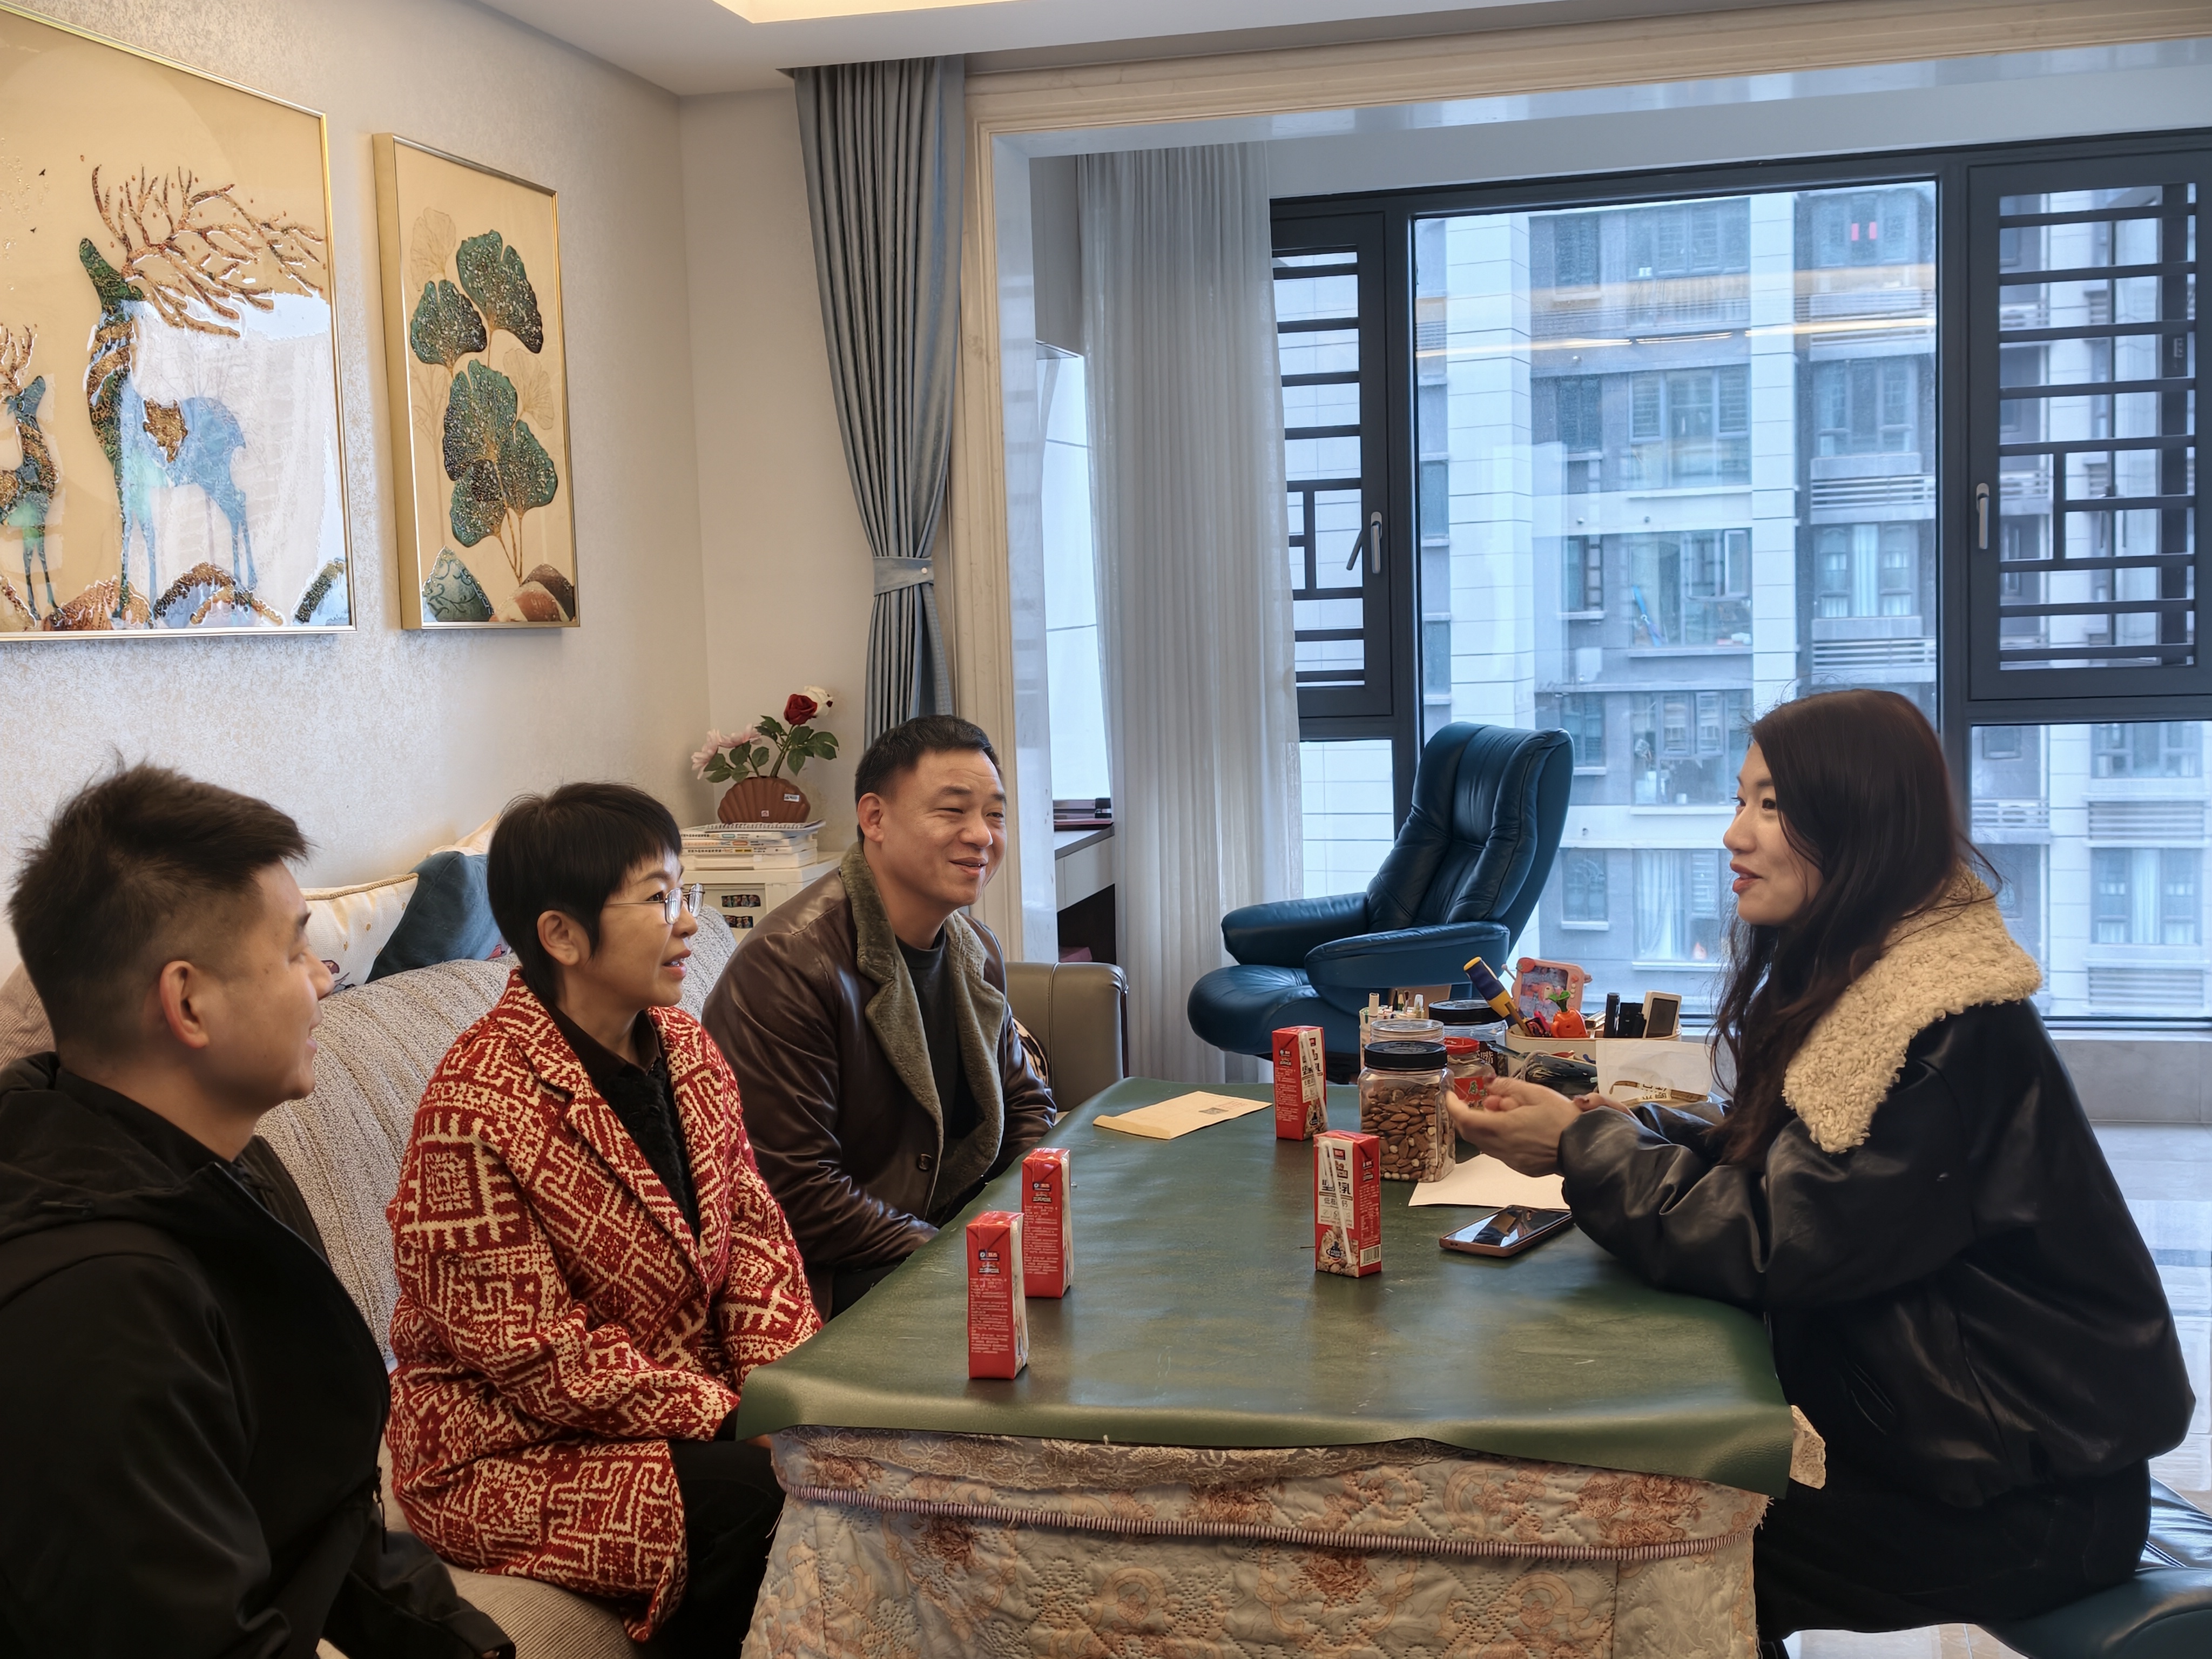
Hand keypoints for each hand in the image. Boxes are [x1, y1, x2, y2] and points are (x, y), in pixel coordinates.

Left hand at [1445, 1076, 1603, 1176]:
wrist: (1586, 1148)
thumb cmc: (1563, 1119)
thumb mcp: (1537, 1094)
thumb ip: (1509, 1089)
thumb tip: (1490, 1086)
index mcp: (1502, 1128)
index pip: (1465, 1119)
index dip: (1453, 1107)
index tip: (1449, 1095)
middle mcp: (1501, 1147)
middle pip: (1471, 1133)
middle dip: (1466, 1116)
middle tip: (1474, 1101)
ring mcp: (1511, 1160)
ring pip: (1485, 1143)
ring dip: (1484, 1126)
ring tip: (1503, 1109)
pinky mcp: (1521, 1167)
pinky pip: (1500, 1151)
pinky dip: (1498, 1137)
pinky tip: (1515, 1127)